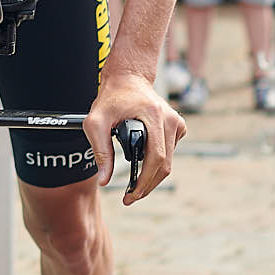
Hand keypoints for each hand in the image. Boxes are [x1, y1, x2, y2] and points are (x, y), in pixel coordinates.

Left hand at [85, 73, 185, 204]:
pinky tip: (144, 163)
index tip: (131, 195)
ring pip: (170, 161)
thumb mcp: (96, 122)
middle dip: (147, 185)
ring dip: (152, 176)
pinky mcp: (178, 125)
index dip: (145, 181)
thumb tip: (104, 180)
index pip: (156, 159)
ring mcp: (177, 122)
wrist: (128, 77)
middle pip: (165, 165)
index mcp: (154, 116)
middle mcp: (170, 119)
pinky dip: (158, 162)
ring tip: (135, 185)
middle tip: (131, 197)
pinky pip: (171, 152)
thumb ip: (100, 151)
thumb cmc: (111, 98)